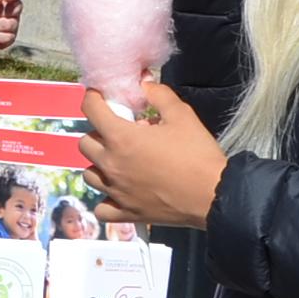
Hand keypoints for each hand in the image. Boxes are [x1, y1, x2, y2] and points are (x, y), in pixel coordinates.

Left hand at [77, 77, 227, 225]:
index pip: (91, 110)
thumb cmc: (197, 154)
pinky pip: (101, 208)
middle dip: (99, 133)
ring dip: (100, 165)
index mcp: (121, 138)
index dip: (93, 99)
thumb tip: (144, 85)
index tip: (99, 98)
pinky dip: (106, 200)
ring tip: (120, 162)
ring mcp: (115, 191)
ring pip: (89, 175)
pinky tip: (119, 193)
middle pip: (85, 144)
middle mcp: (111, 165)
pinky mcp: (125, 213)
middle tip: (121, 134)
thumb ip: (159, 95)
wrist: (213, 195)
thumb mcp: (182, 115)